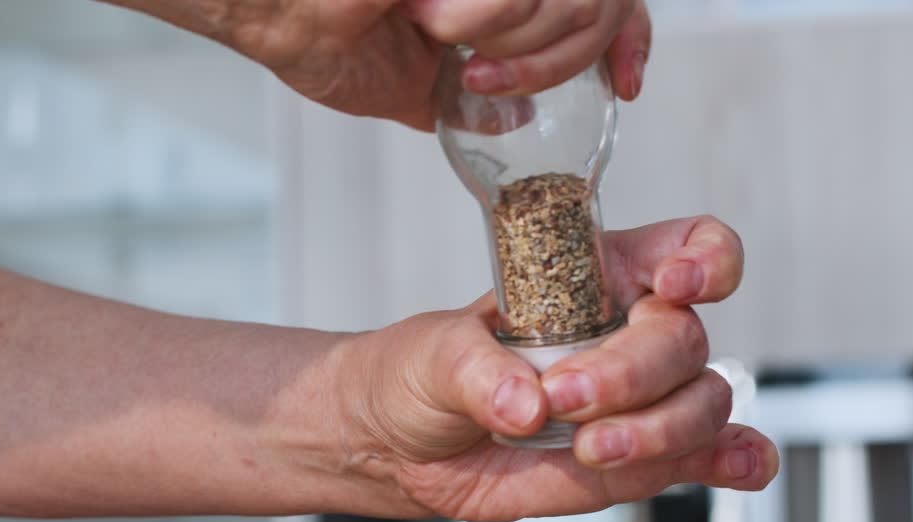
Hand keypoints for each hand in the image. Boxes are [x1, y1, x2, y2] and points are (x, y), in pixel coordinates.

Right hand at [107, 0, 650, 130]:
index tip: (627, 83)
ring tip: (450, 48)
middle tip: (489, 78)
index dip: (631, 38)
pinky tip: (434, 20)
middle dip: (560, 59)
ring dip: (520, 45)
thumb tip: (510, 118)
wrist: (281, 15)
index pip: (605, 3)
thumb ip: (464, 102)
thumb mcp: (412, 88)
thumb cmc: (326, 40)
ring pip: (575, 0)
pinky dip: (487, 19)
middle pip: (603, 3)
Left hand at [338, 216, 777, 521]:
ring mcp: (639, 401)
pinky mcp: (636, 459)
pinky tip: (739, 470)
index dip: (704, 259)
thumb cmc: (419, 374)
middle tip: (562, 399)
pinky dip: (731, 462)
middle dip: (630, 374)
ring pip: (701, 403)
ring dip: (660, 430)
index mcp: (594, 278)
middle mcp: (629, 334)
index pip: (687, 245)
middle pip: (685, 338)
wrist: (398, 446)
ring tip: (589, 448)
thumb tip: (524, 406)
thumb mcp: (433, 354)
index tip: (671, 287)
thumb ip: (477, 373)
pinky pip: (703, 457)